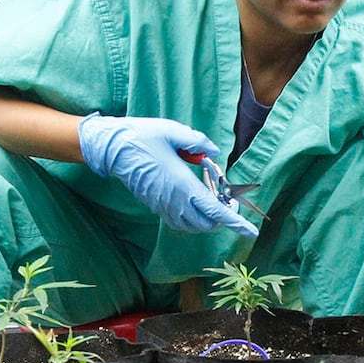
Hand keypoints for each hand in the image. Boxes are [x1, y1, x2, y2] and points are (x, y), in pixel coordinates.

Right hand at [78, 114, 257, 236]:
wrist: (112, 149)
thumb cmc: (142, 137)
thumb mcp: (172, 130)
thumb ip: (198, 141)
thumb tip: (214, 152)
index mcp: (182, 185)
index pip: (215, 210)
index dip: (235, 222)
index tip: (251, 231)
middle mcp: (174, 201)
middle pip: (206, 223)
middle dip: (223, 218)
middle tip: (230, 200)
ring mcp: (163, 206)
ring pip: (193, 225)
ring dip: (208, 219)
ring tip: (214, 200)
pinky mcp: (155, 205)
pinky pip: (180, 221)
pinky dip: (194, 218)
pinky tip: (195, 201)